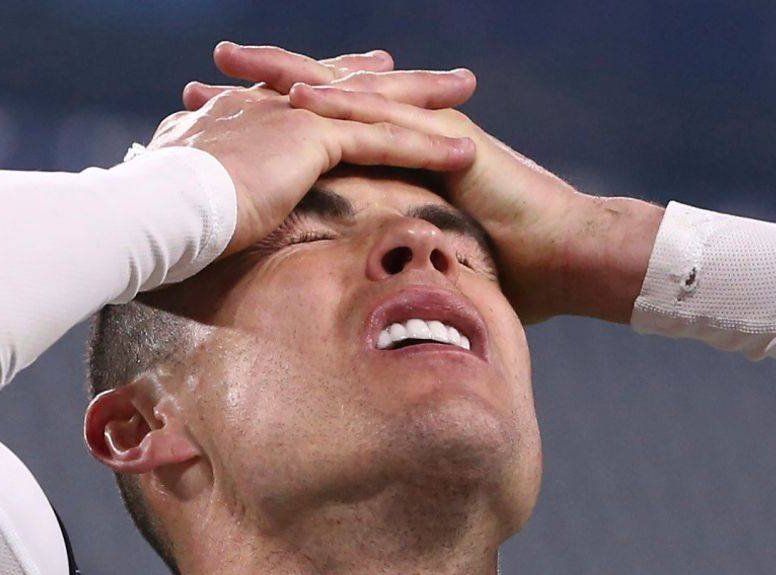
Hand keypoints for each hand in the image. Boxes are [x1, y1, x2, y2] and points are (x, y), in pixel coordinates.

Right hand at [149, 44, 479, 257]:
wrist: (153, 210)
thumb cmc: (154, 219)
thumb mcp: (173, 199)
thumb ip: (190, 196)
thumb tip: (180, 216)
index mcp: (240, 115)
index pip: (299, 92)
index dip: (336, 82)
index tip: (366, 72)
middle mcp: (270, 105)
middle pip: (346, 85)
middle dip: (394, 80)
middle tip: (438, 76)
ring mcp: (293, 118)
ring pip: (373, 106)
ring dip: (425, 104)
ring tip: (467, 97)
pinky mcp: (312, 140)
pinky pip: (382, 141)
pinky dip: (424, 146)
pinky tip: (463, 153)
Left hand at [201, 42, 663, 324]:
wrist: (567, 258)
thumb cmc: (511, 272)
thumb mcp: (427, 269)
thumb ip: (392, 272)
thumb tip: (358, 311)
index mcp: (395, 157)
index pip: (321, 131)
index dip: (268, 122)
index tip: (217, 118)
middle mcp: (406, 134)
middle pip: (323, 98)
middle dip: (264, 83)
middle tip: (209, 69)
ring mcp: (426, 132)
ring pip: (346, 93)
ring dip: (289, 77)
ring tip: (237, 63)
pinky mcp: (448, 140)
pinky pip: (386, 120)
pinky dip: (340, 107)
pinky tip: (297, 98)